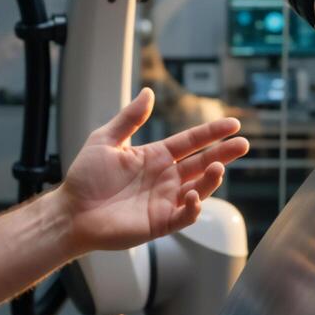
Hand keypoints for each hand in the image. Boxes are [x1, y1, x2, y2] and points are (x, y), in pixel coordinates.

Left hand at [53, 88, 248, 253]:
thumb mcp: (106, 140)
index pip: (191, 142)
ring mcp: (164, 201)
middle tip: (243, 144)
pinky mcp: (159, 223)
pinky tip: (194, 196)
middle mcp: (165, 178)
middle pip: (202, 163)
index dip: (212, 133)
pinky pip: (184, 216)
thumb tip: (148, 91)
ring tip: (218, 167)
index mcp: (155, 157)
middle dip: (224, 153)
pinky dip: (193, 208)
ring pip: (199, 189)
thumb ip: (129, 118)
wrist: (71, 211)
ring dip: (211, 179)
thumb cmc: (85, 177)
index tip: (233, 124)